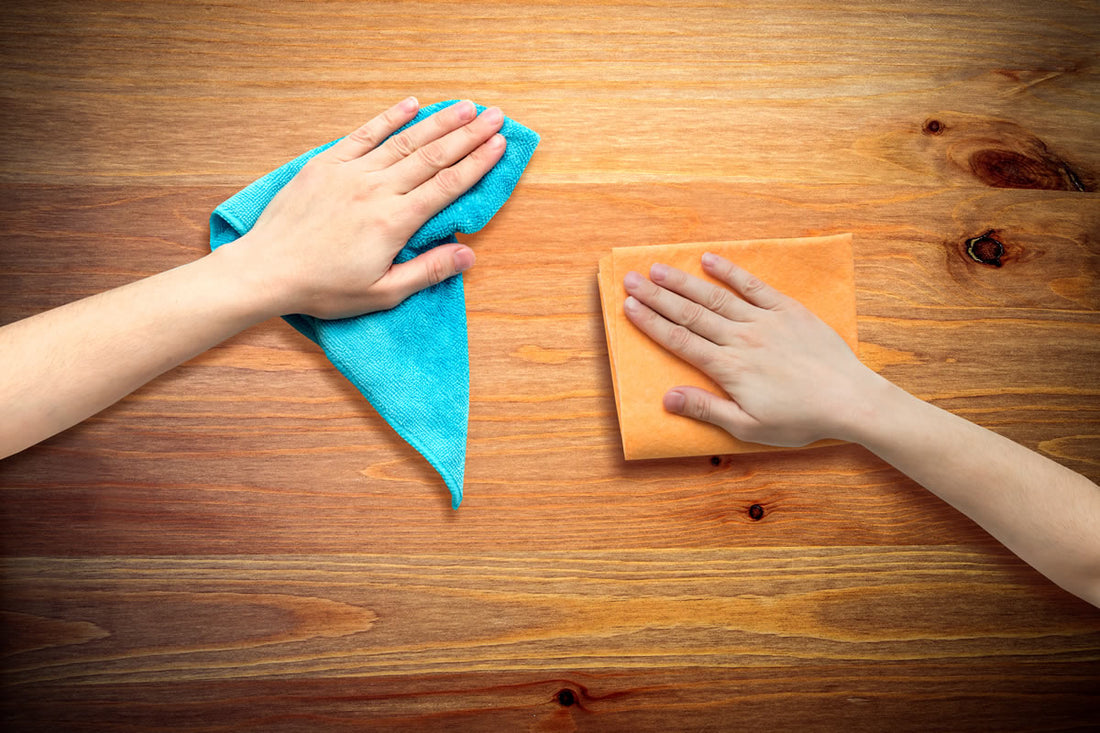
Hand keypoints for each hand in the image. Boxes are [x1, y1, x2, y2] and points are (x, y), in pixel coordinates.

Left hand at [228, 97, 506, 318]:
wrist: (267, 270)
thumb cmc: (324, 288)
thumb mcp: (382, 292)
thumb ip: (428, 271)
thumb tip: (468, 255)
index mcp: (394, 222)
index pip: (446, 186)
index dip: (477, 164)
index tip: (500, 145)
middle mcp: (376, 190)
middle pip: (432, 156)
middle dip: (468, 135)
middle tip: (495, 116)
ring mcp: (350, 173)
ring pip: (404, 140)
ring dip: (438, 121)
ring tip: (465, 106)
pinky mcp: (326, 164)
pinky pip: (363, 135)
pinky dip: (389, 118)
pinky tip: (411, 104)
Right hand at [622, 253, 883, 446]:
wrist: (850, 399)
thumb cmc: (800, 419)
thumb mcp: (749, 427)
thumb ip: (707, 409)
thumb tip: (667, 397)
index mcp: (729, 368)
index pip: (680, 340)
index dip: (651, 322)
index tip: (629, 307)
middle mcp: (741, 338)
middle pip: (690, 313)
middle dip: (657, 296)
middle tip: (630, 279)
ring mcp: (764, 320)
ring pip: (715, 297)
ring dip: (684, 281)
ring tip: (658, 268)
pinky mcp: (787, 310)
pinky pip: (753, 286)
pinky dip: (730, 272)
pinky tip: (709, 259)